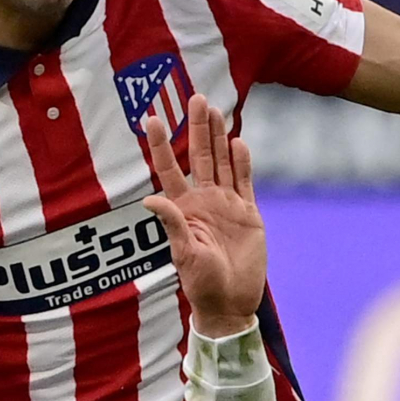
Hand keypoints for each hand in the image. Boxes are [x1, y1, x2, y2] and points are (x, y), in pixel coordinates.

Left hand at [145, 95, 266, 338]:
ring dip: (219, 136)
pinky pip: (245, 182)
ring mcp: (227, 205)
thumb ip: (171, 225)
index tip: (151, 118)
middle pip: (201, 156)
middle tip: (196, 97)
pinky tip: (238, 141)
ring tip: (215, 108)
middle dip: (198, 127)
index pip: (170, 168)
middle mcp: (204, 201)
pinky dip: (243, 162)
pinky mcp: (248, 214)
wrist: (231, 303)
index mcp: (183, 209)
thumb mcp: (184, 255)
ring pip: (223, 162)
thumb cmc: (202, 284)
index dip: (161, 144)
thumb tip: (150, 199)